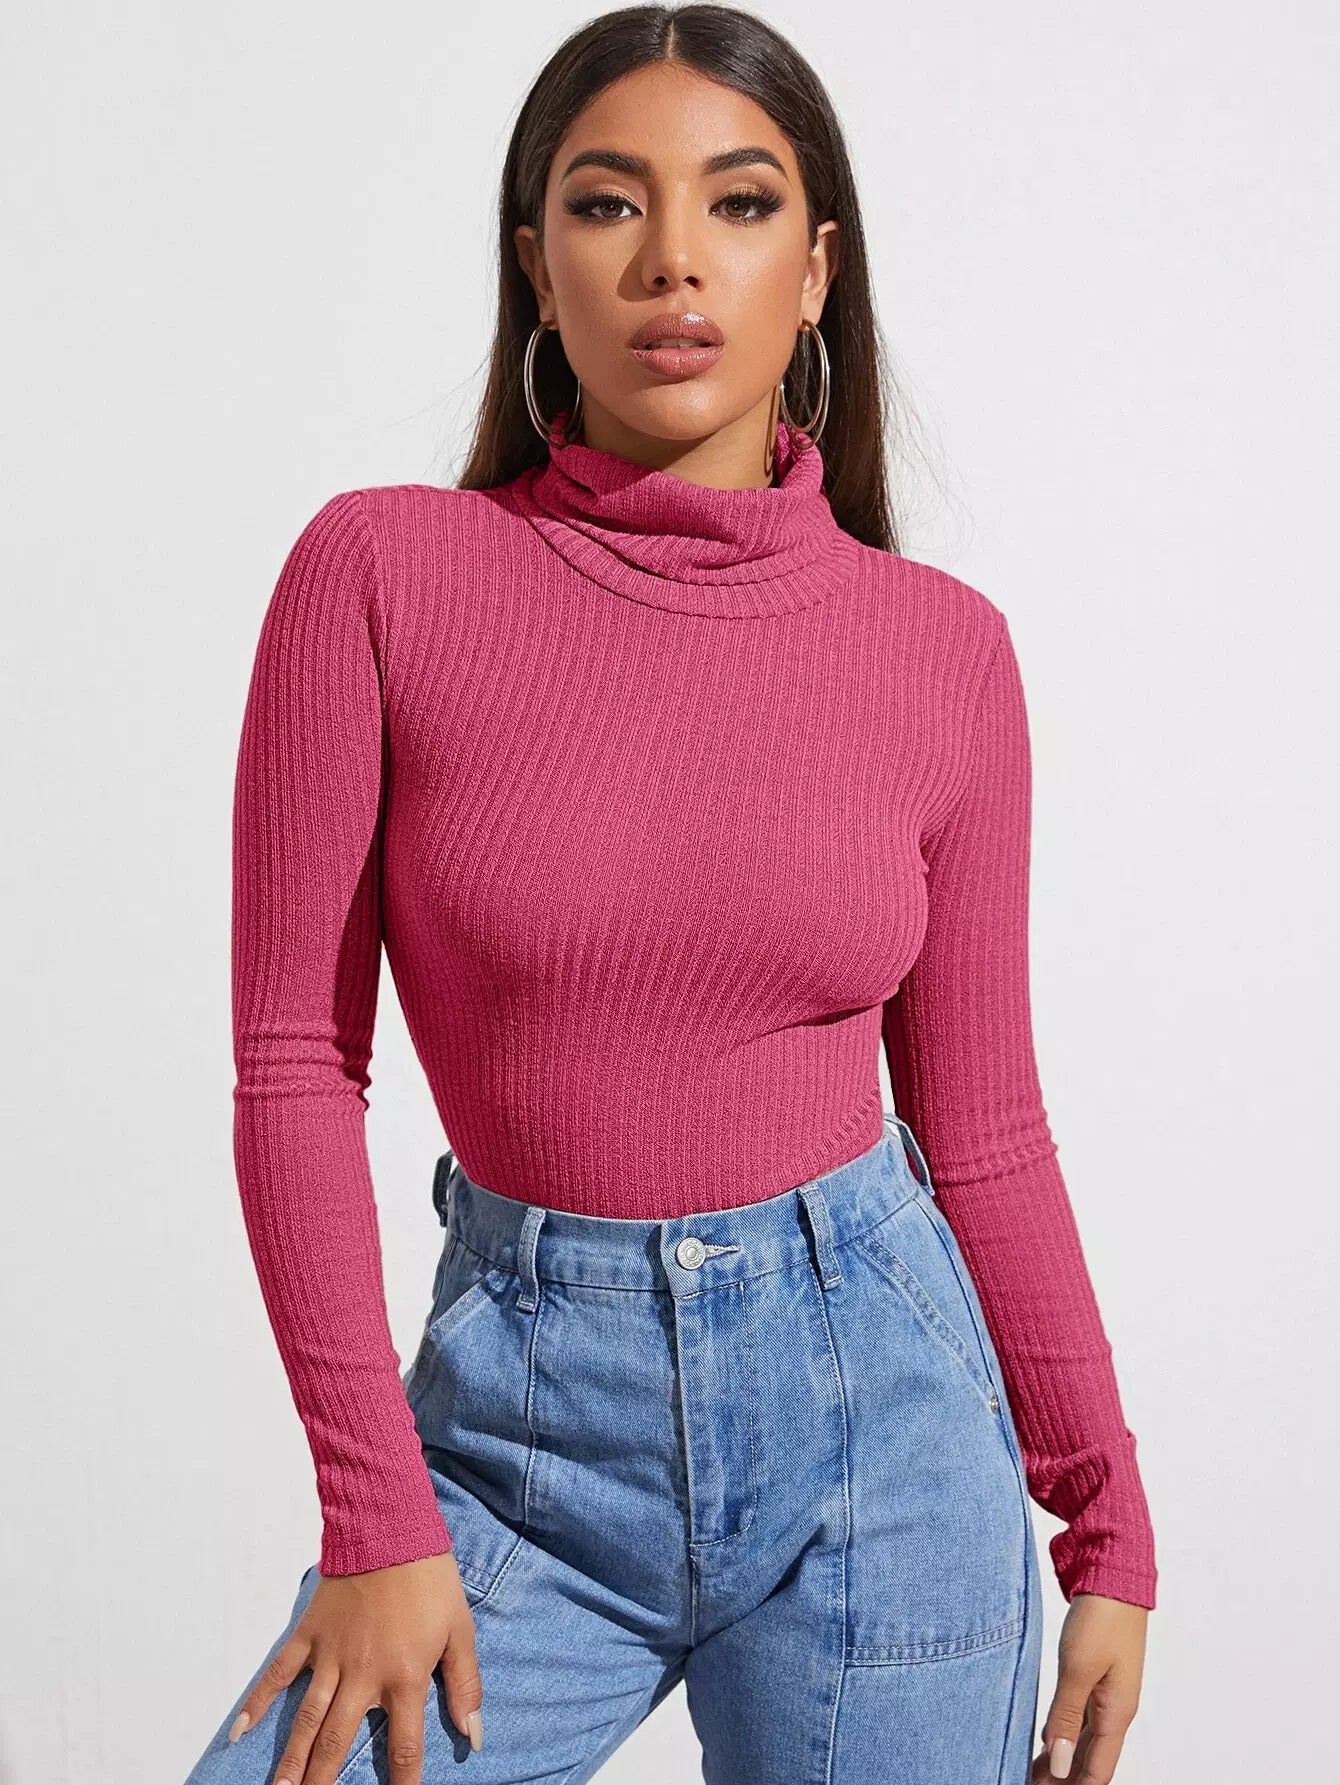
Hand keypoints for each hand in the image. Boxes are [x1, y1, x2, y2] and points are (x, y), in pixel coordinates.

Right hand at [225, 1550, 482, 1783]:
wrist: (390, 1528)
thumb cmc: (430, 1579)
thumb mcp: (461, 1630)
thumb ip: (466, 1685)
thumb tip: (475, 1735)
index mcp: (404, 1678)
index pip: (403, 1746)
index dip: (402, 1783)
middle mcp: (363, 1677)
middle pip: (338, 1744)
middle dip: (324, 1782)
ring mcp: (330, 1657)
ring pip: (306, 1721)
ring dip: (291, 1760)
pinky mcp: (309, 1634)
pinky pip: (279, 1674)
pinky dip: (258, 1701)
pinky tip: (240, 1730)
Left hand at [1032, 1593, 1147, 1782]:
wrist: (1113, 1574)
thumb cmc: (1101, 1617)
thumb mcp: (1078, 1668)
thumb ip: (1067, 1716)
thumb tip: (1061, 1764)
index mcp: (1117, 1713)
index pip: (1097, 1771)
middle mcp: (1115, 1708)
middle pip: (1090, 1759)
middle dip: (1063, 1778)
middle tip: (1029, 1784)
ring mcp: (1107, 1692)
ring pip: (1084, 1739)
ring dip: (1061, 1757)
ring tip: (1033, 1771)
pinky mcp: (1096, 1674)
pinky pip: (1080, 1716)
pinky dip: (1063, 1732)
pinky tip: (1046, 1738)